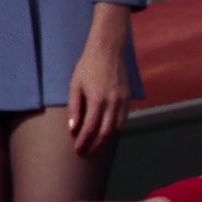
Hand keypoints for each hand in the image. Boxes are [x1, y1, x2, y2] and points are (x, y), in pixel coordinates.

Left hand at [68, 6, 131, 155]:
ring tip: (95, 145)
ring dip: (106, 140)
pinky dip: (115, 130)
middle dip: (95, 146)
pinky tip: (107, 132)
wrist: (108, 49)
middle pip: (106, 134)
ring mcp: (123, 101)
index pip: (90, 129)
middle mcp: (112, 103)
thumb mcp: (75, 85)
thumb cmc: (87, 66)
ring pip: (117, 129)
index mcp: (97, 100)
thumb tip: (73, 130)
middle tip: (85, 153)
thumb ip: (75, 109)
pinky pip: (124, 120)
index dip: (83, 142)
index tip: (77, 151)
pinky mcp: (128, 98)